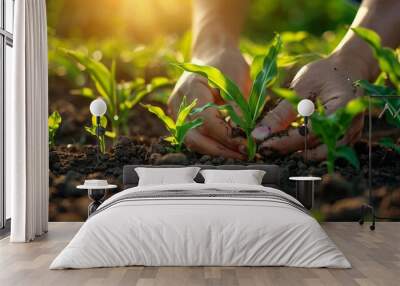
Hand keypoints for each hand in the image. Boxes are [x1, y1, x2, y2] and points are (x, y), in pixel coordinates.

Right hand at [168, 48, 250, 158]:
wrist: (212, 54)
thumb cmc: (227, 64)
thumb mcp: (237, 82)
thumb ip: (238, 109)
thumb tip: (245, 136)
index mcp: (191, 88)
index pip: (207, 121)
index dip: (227, 136)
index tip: (247, 144)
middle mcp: (179, 102)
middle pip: (193, 137)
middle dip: (219, 151)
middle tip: (242, 155)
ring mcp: (177, 111)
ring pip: (192, 141)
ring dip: (215, 151)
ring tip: (237, 153)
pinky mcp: (182, 118)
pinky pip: (194, 136)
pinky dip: (210, 144)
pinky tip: (228, 147)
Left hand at [251, 54, 365, 159]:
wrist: (346, 69)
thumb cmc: (323, 74)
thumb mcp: (299, 88)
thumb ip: (280, 114)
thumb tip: (259, 135)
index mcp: (341, 109)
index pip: (309, 135)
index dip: (284, 143)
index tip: (262, 146)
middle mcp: (350, 126)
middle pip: (316, 150)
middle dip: (289, 151)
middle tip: (266, 149)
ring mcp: (351, 135)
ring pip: (321, 155)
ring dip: (298, 153)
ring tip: (276, 146)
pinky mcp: (346, 139)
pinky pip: (325, 151)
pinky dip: (307, 150)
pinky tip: (290, 143)